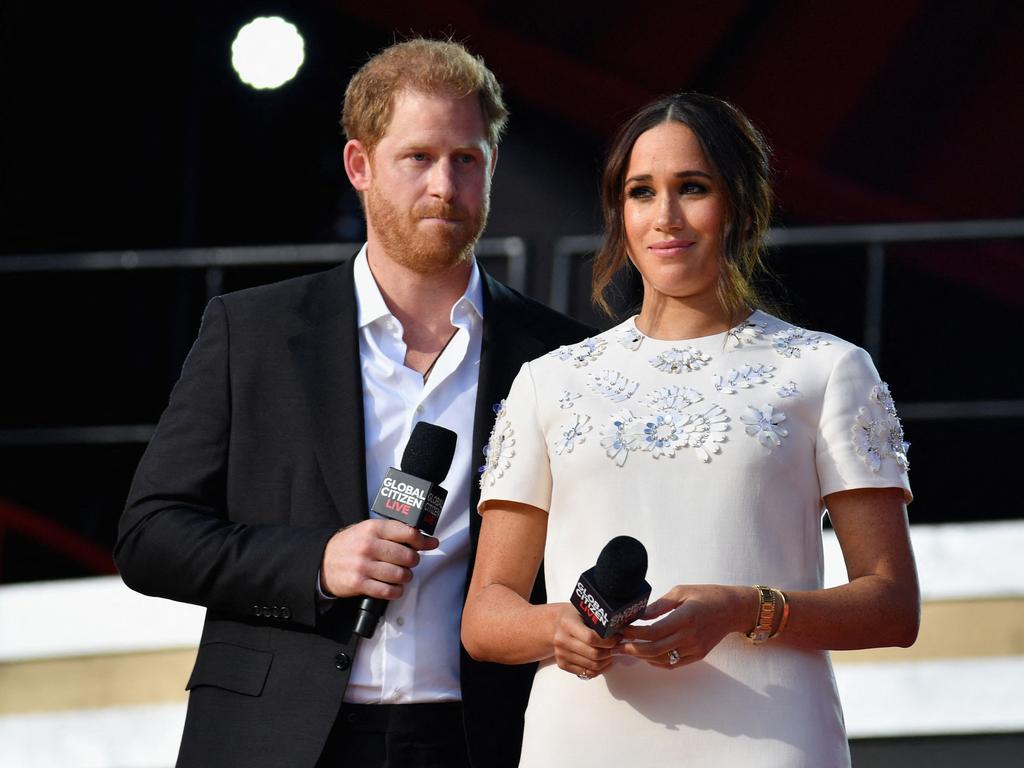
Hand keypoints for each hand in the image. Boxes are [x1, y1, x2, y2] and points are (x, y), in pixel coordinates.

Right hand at [320, 520, 438, 598]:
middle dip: (413, 561)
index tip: (429, 544)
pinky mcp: (359, 583)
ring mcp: (363, 565)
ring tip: (401, 575)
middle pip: (407, 556)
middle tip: (409, 562)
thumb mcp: (369, 531)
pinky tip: (393, 587)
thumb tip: (426, 540)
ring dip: (405, 577)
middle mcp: (369, 546)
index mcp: (373, 528)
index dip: (423, 540)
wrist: (322, 561)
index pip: (408, 533)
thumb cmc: (350, 545)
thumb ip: (394, 533)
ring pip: (400, 575)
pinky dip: (395, 591)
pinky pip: (388, 591)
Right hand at [551, 603, 619, 678]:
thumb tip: (626, 630)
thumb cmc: (575, 616)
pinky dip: (599, 669)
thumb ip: (601, 620)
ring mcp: (561, 653)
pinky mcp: (562, 664)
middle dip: (610, 652)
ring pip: (592, 666)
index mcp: (567, 623)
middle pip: (593, 654)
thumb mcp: (586, 611)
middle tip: (617, 646)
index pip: (591, 638)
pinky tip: (604, 661)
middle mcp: (561, 639)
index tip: (618, 638)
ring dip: (606, 661)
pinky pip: (586, 673)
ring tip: (612, 653)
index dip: (608, 641)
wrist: (555, 624)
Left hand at [618, 585, 753, 668]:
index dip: (633, 633)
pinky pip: (673, 664)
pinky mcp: (698, 655)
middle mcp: (690, 636)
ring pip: (661, 660)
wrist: (733, 609)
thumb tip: (639, 614)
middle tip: (615, 645)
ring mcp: (694, 649)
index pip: (653, 631)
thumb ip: (659, 605)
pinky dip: (656, 662)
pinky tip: (645, 655)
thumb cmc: (706, 596)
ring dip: (641, 657)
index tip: (620, 629)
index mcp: (685, 617)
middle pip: (654, 649)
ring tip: (626, 650)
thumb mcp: (681, 592)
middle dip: (631, 649)